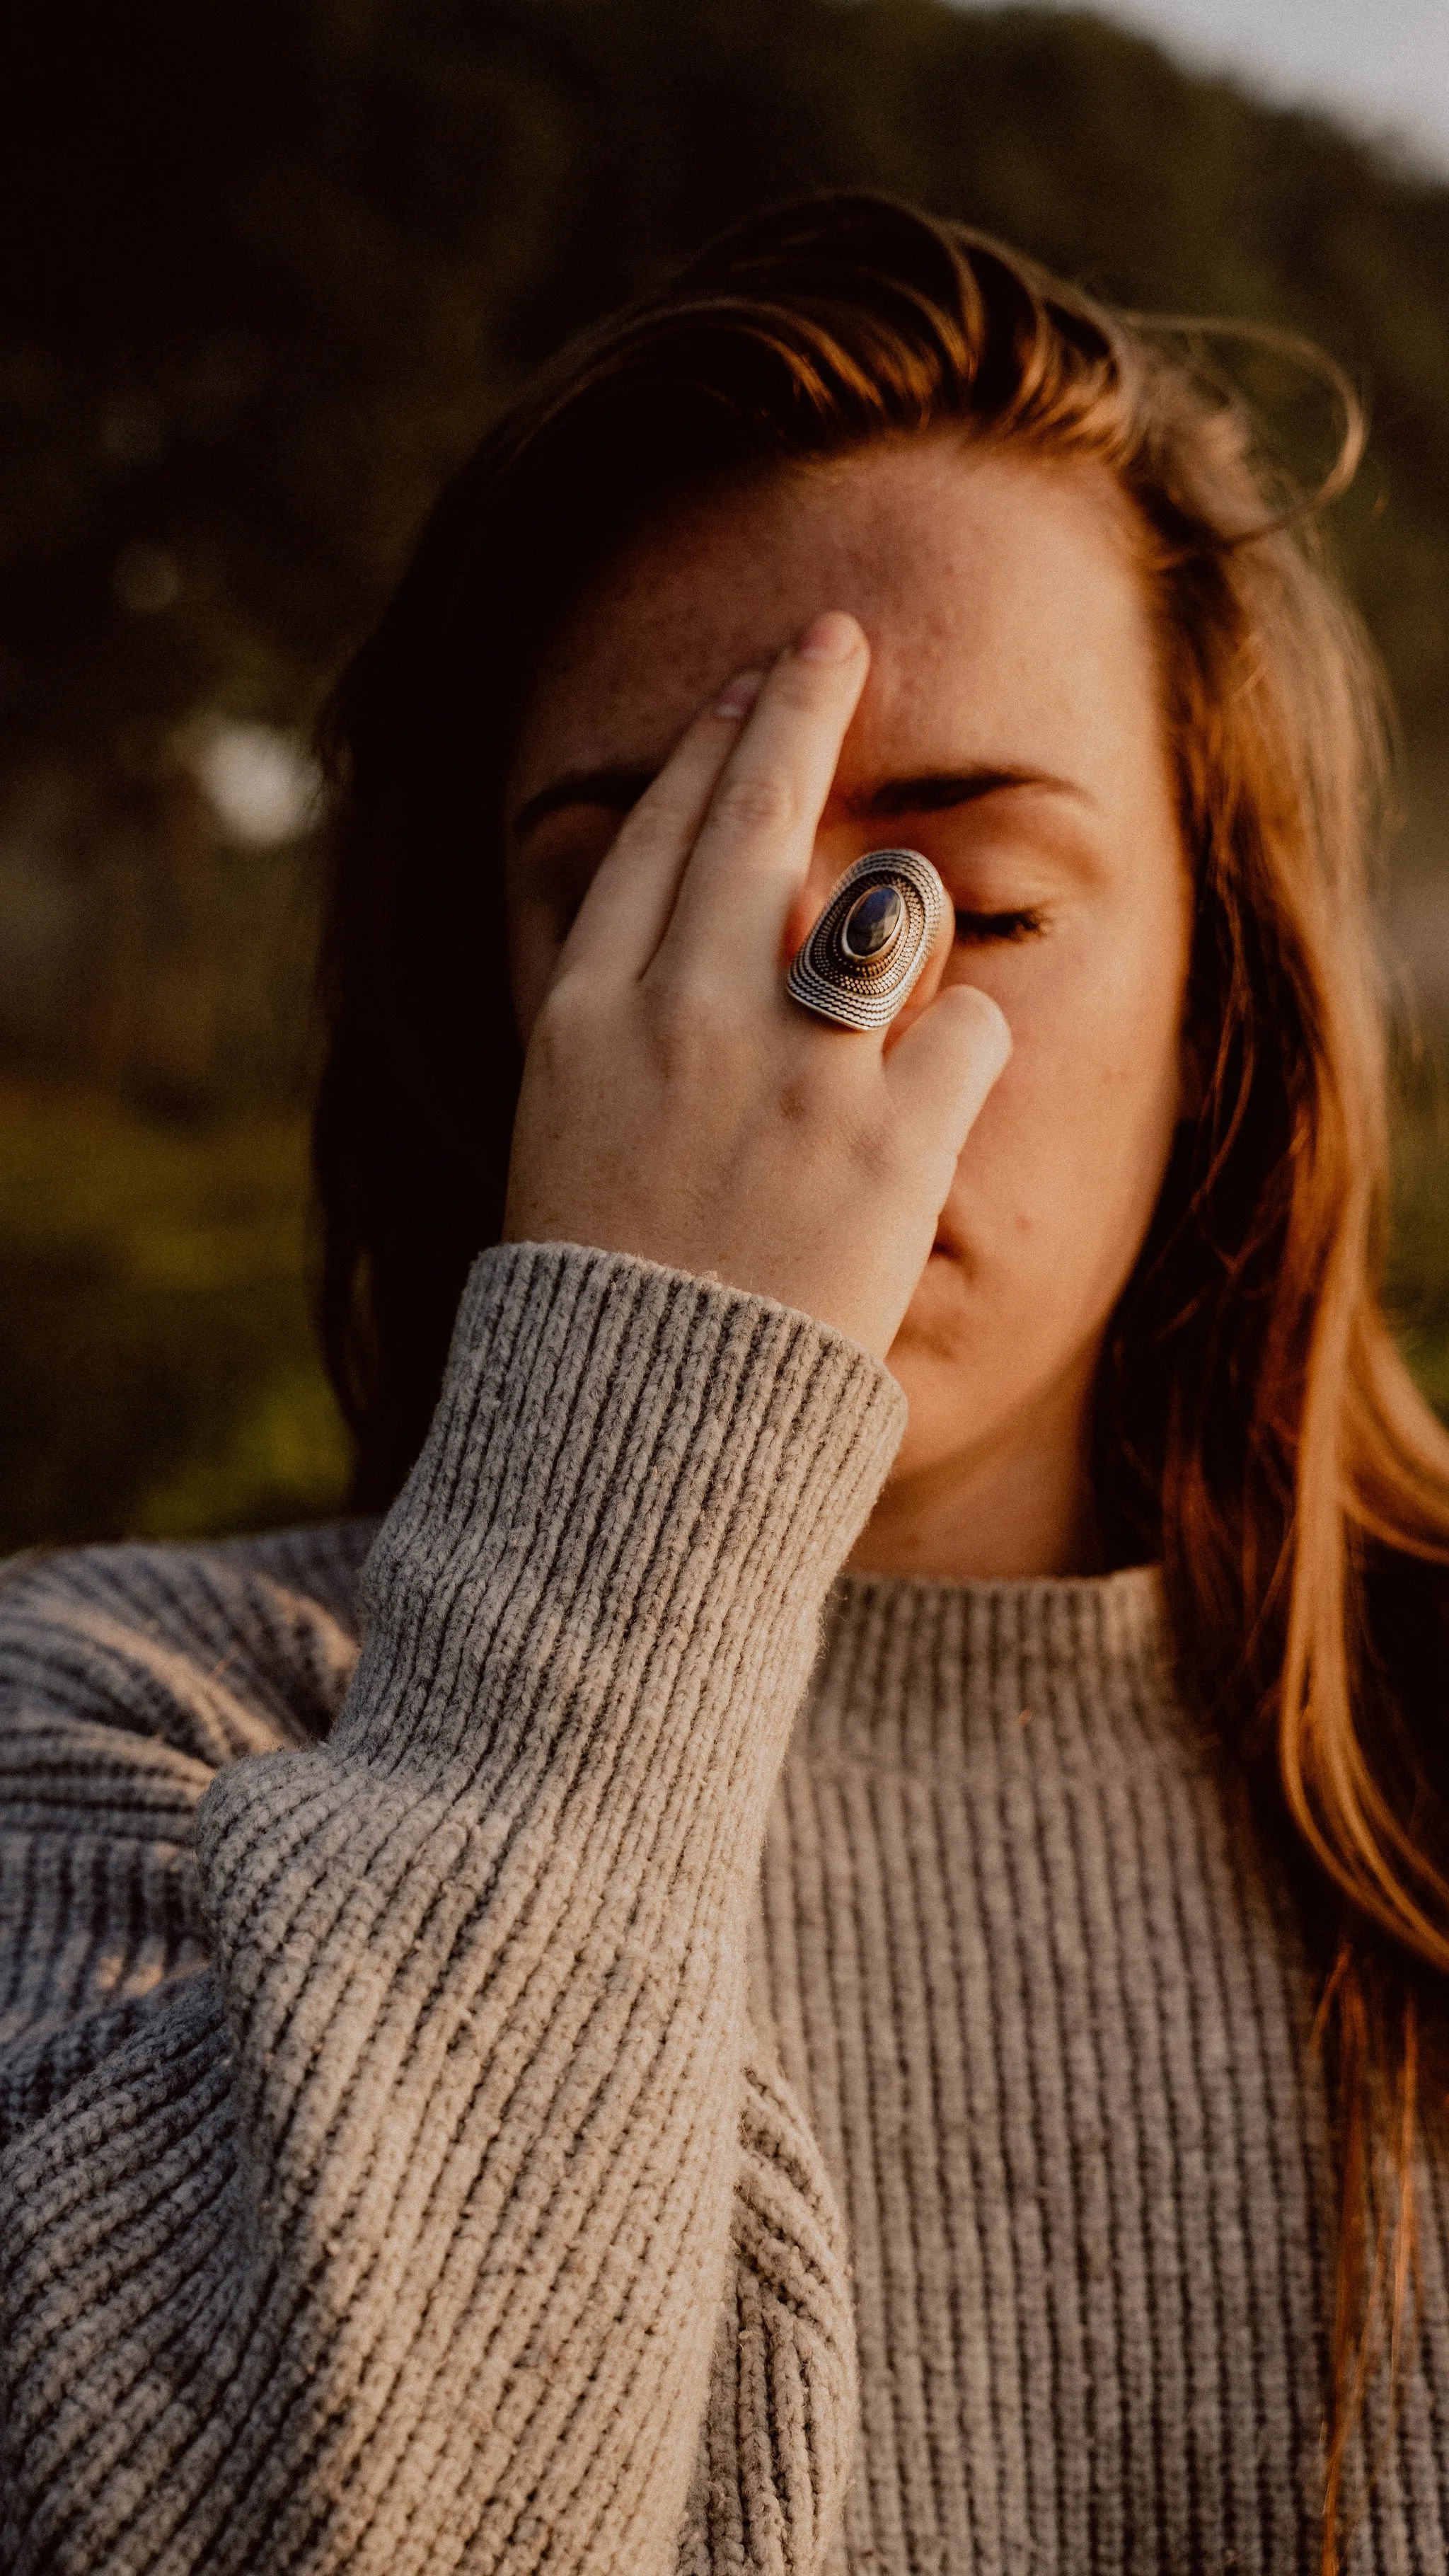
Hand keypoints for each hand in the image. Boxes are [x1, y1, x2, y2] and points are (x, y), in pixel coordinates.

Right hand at [503, 611, 1010, 1360]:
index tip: (747, 696)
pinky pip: (969, 1023)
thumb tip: (676, 922)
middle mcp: (687, 1015)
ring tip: (881, 992)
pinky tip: (927, 1104)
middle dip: (800, 704)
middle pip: (758, 811)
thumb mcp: (562, 1129)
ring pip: (884, 908)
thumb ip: (621, 1015)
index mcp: (590, 1014)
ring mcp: (793, 1072)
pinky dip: (961, 1051)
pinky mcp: (891, 1145)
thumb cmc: (601, 1296)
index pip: (658, 836)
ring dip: (895, 932)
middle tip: (836, 637)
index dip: (710, 752)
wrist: (640, 1436)